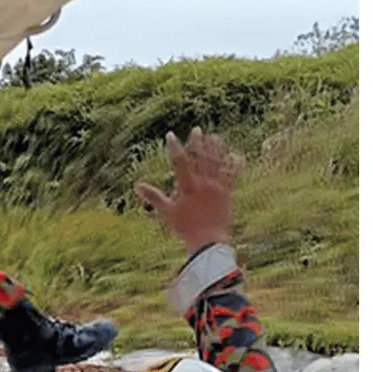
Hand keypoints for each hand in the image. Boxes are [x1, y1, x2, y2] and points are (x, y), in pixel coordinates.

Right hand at [134, 128, 239, 256]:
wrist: (209, 241)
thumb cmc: (185, 228)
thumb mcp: (167, 212)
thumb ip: (153, 196)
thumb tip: (137, 186)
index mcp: (188, 186)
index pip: (180, 161)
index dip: (175, 147)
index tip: (171, 135)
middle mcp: (204, 183)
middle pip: (201, 157)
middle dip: (198, 142)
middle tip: (197, 130)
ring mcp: (218, 187)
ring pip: (217, 162)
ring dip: (215, 148)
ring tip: (214, 136)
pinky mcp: (228, 192)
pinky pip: (233, 174)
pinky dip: (234, 164)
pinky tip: (235, 155)